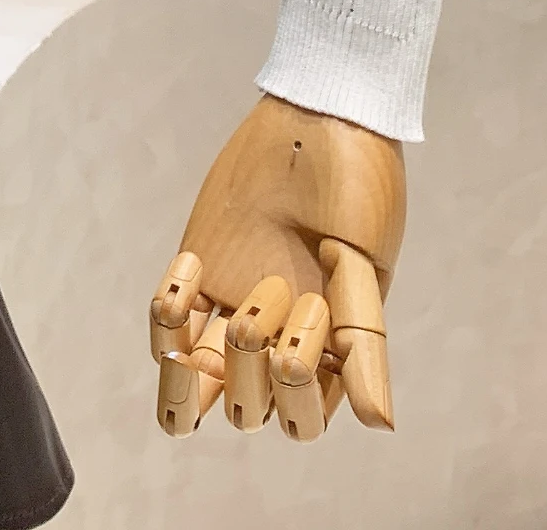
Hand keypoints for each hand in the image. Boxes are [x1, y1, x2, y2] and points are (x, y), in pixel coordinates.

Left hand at [149, 95, 403, 442]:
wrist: (316, 122)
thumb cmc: (356, 192)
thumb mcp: (362, 268)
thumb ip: (363, 343)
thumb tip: (380, 425)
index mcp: (328, 355)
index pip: (298, 422)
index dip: (294, 393)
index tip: (314, 309)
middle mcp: (278, 340)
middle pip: (244, 409)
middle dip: (248, 371)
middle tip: (275, 287)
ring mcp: (233, 307)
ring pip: (196, 380)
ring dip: (186, 368)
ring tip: (197, 311)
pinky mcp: (199, 269)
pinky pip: (168, 323)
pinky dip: (166, 312)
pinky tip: (191, 262)